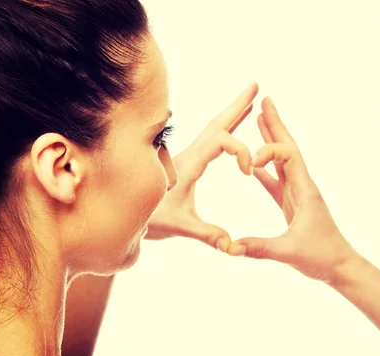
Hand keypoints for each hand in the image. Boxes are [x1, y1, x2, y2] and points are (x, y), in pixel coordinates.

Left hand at [145, 82, 257, 252]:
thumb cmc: (150, 220)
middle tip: (255, 86)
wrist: (124, 217)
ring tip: (250, 102)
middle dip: (237, 105)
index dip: (240, 150)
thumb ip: (206, 233)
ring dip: (232, 115)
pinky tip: (229, 131)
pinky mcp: (186, 164)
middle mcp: (189, 155)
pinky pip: (209, 141)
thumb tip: (231, 245)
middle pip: (217, 123)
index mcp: (190, 163)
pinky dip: (224, 130)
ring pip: (213, 129)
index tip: (248, 171)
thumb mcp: (179, 226)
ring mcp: (188, 157)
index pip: (221, 141)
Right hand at [228, 97, 358, 282]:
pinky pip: (277, 182)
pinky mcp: (293, 205)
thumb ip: (259, 248)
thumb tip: (230, 246)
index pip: (289, 155)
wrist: (339, 266)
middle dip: (276, 124)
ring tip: (260, 121)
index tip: (250, 162)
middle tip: (266, 100)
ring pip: (282, 161)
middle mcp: (302, 186)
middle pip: (288, 148)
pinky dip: (266, 170)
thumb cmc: (321, 257)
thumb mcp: (289, 252)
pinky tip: (256, 166)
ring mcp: (298, 194)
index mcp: (305, 190)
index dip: (269, 149)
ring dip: (271, 140)